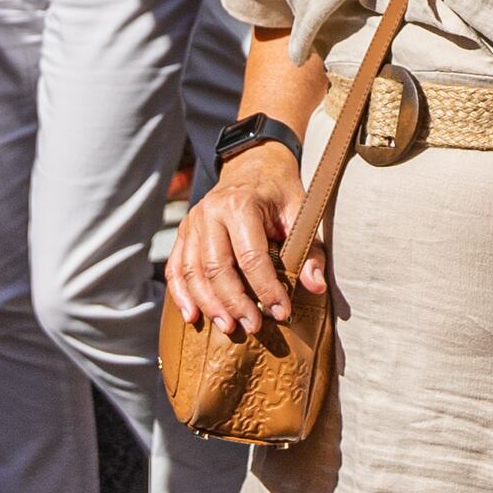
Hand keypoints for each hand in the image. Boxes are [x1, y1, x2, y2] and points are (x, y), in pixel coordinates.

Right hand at [171, 142, 319, 332]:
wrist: (253, 165)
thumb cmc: (279, 193)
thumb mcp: (301, 212)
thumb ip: (310, 250)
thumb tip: (316, 286)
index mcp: (241, 204)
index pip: (251, 256)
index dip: (265, 288)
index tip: (280, 312)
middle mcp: (211, 212)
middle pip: (217, 268)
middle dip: (234, 302)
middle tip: (252, 326)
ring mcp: (193, 222)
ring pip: (193, 272)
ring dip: (209, 304)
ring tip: (228, 328)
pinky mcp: (184, 233)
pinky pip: (176, 268)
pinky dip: (181, 294)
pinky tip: (192, 316)